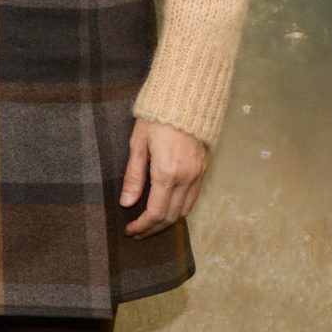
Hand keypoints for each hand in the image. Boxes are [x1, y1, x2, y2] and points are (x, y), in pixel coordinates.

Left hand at [120, 118, 208, 236]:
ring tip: (150, 224)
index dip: (142, 225)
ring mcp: (198, 175)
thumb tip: (127, 203)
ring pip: (185, 210)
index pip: (156, 212)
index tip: (130, 230)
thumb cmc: (156, 118)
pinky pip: (194, 198)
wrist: (186, 99)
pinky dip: (180, 209)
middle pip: (172, 216)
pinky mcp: (205, 170)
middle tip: (138, 232)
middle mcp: (186, 178)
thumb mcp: (138, 144)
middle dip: (154, 228)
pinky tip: (167, 208)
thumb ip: (134, 176)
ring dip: (168, 221)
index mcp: (167, 173)